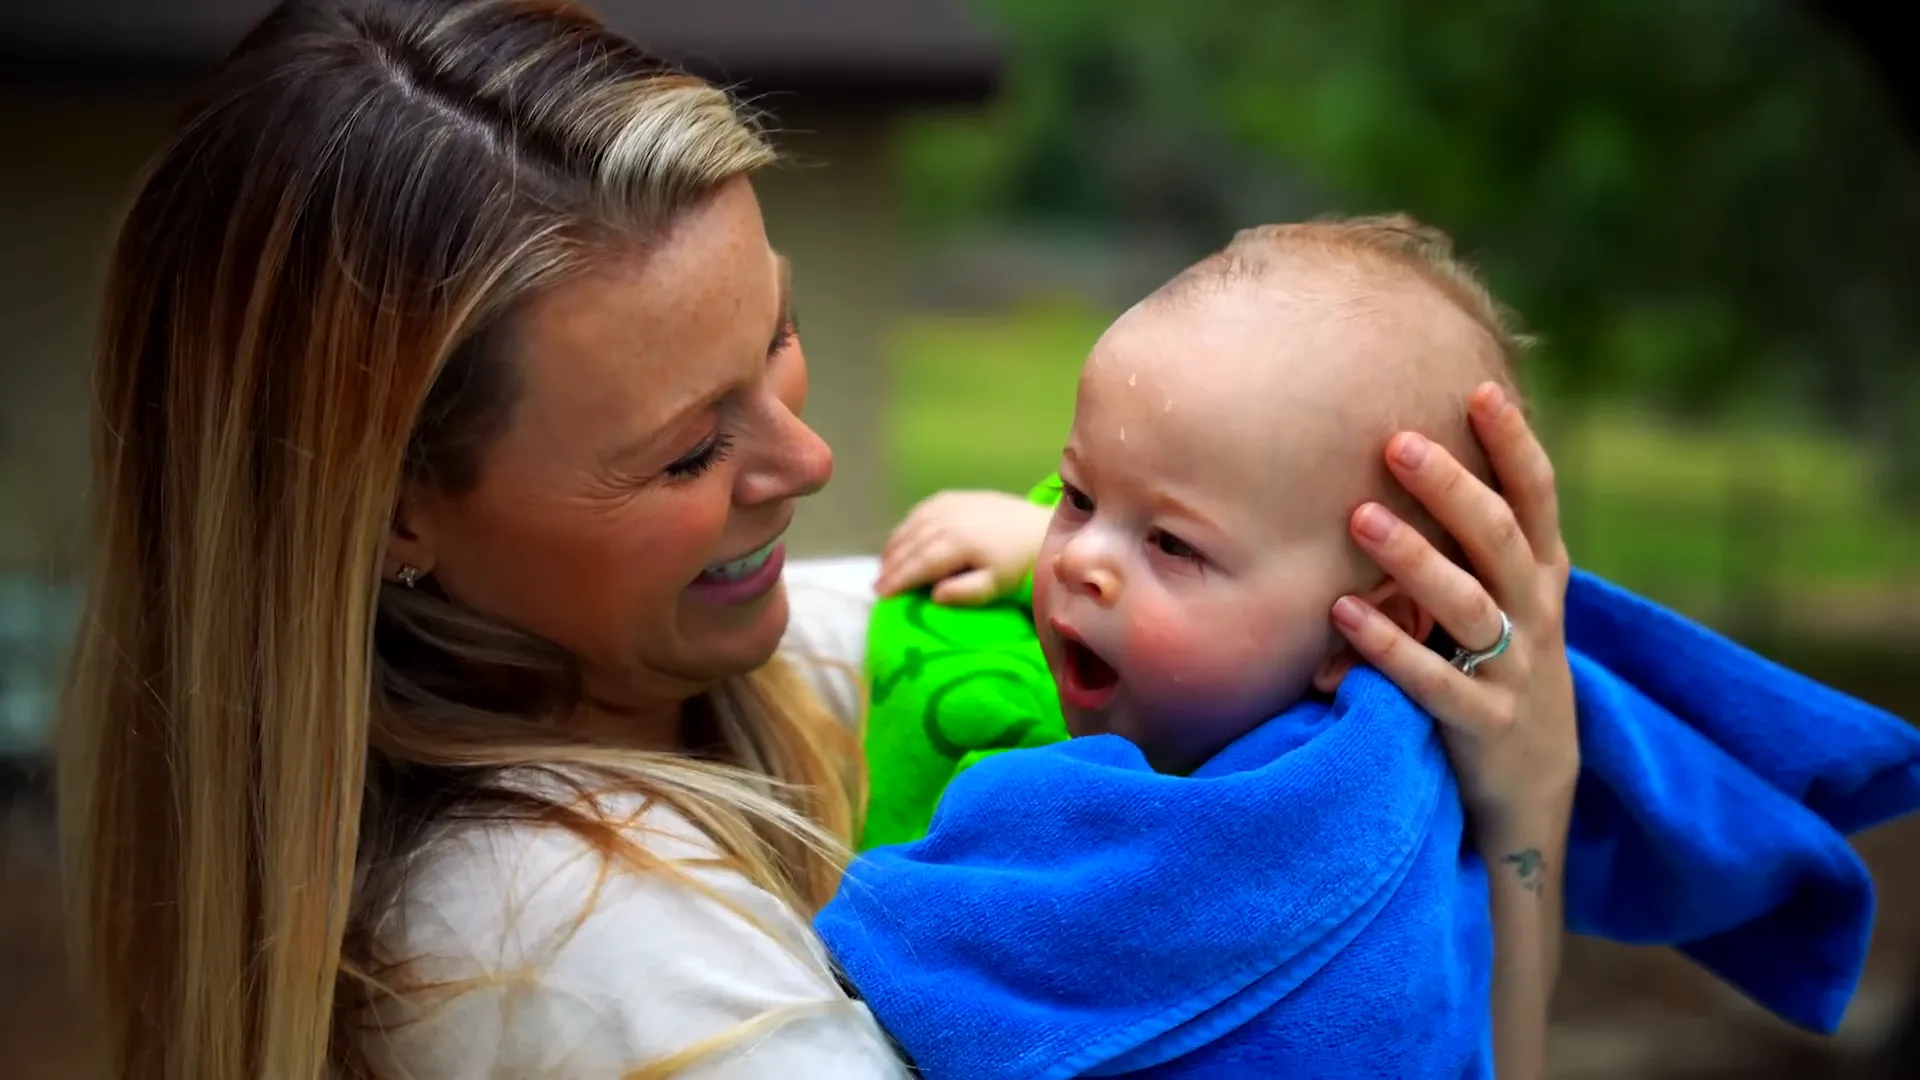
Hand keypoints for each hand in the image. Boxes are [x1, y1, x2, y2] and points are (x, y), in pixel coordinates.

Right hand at [874, 490, 1052, 605]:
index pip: (918, 563)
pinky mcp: (954, 496)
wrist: (1040, 529)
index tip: (881, 596)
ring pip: (911, 525)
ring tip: (884, 566)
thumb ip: (965, 593)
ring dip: (895, 546)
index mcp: (958, 542)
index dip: (897, 580)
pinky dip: (906, 526)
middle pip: (910, 544)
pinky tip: (902, 539)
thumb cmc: (1019, 564)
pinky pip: (921, 510)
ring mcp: (950, 503)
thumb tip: (933, 596)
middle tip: (877, 586)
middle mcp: (948, 518)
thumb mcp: (996, 585)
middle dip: (891, 566)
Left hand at [1330, 383, 1577, 836]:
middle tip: (1397, 443)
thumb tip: (1420, 447)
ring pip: (1468, 605)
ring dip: (1412, 560)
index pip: (1536, 495)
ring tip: (1359, 519)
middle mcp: (1534, 612)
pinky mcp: (1485, 726)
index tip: (1478, 389)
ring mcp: (1514, 670)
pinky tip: (1343, 613)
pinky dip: (1389, 648)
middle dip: (1451, 488)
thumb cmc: (1499, 663)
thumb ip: (1475, 535)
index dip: (1513, 443)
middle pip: (1498, 538)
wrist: (1533, 782)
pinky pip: (1435, 683)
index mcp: (1541, 572)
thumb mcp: (1504, 595)